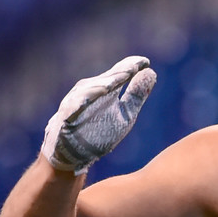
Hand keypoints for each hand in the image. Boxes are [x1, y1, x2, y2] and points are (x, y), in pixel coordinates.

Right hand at [41, 56, 156, 173]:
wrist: (72, 154)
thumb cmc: (99, 132)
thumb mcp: (125, 115)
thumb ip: (137, 95)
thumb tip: (152, 73)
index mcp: (104, 90)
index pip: (119, 75)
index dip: (131, 67)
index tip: (147, 62)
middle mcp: (89, 92)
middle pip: (105, 80)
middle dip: (119, 72)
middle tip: (134, 66)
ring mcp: (75, 103)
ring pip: (89, 90)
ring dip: (103, 84)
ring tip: (118, 79)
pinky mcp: (65, 117)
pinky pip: (74, 107)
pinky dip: (83, 101)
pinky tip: (95, 97)